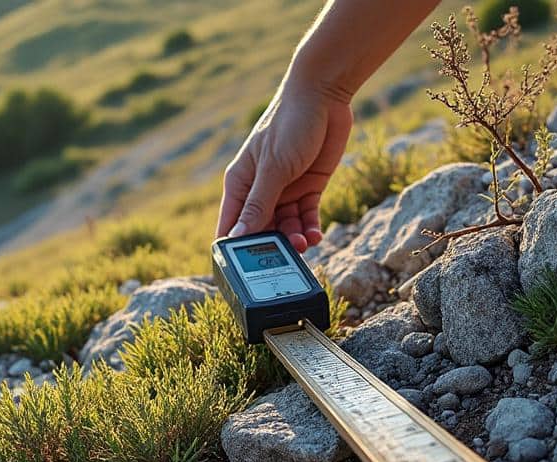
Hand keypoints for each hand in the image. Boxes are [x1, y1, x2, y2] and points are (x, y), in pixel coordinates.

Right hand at [216, 85, 352, 251]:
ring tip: (305, 243)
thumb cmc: (290, 124)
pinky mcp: (308, 187)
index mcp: (240, 183)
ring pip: (286, 226)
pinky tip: (315, 235)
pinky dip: (310, 227)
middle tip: (286, 256)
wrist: (324, 96)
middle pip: (261, 230)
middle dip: (272, 245)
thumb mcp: (273, 168)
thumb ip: (257, 205)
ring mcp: (285, 189)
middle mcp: (260, 190)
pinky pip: (306, 216)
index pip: (231, 225)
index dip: (234, 249)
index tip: (244, 270)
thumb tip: (237, 238)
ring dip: (294, 238)